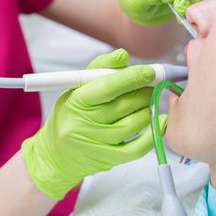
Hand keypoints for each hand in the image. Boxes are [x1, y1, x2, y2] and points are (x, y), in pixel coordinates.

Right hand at [21, 49, 166, 199]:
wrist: (55, 154)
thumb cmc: (69, 115)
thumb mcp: (76, 88)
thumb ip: (100, 68)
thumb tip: (123, 55)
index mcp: (76, 101)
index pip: (108, 86)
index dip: (133, 77)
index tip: (149, 72)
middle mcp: (84, 123)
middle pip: (125, 104)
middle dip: (144, 92)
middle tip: (151, 86)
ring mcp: (97, 143)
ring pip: (134, 123)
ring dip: (149, 109)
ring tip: (150, 102)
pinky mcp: (108, 160)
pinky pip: (137, 148)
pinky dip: (153, 134)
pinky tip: (159, 122)